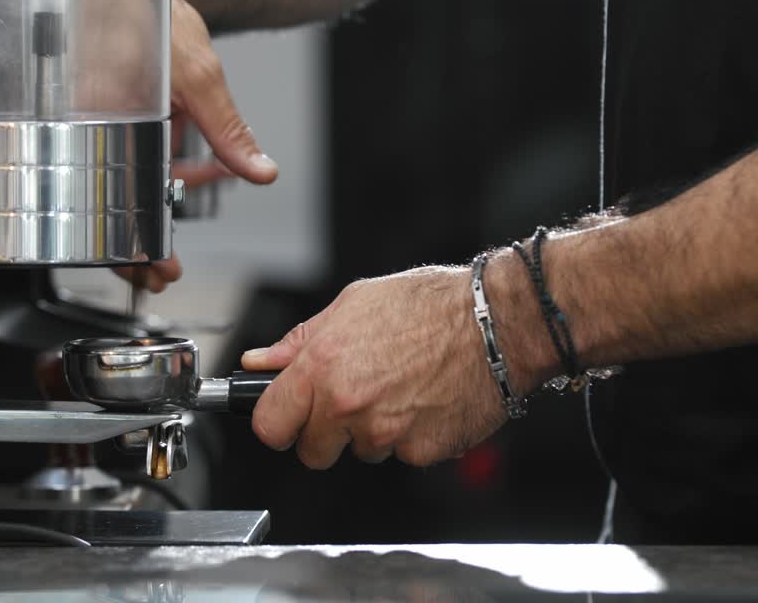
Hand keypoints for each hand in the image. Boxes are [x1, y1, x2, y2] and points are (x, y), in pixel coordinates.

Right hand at [80, 0, 276, 290]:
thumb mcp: (198, 76)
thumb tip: (259, 169)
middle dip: (135, 244)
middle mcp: (100, 131)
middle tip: (156, 277)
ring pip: (126, 185)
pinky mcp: (131, 118)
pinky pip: (144, 157)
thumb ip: (228, 129)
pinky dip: (167, 176)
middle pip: (111, 202)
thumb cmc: (152, 13)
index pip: (108, 200)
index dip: (128, 242)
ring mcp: (114, 127)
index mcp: (101, 125)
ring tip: (165, 253)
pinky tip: (195, 182)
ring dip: (149, 218)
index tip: (150, 268)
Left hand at [240, 266, 512, 468]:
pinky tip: (425, 399)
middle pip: (312, 452)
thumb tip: (260, 361)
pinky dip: (411, 434)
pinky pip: (402, 453)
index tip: (287, 416)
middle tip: (353, 399)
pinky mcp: (421, 451)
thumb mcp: (354, 304)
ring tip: (401, 387)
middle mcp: (349, 405)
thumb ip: (300, 341)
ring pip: (361, 451)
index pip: (269, 425)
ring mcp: (385, 433)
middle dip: (326, 432)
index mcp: (322, 367)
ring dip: (373, 430)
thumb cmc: (432, 306)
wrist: (496, 323)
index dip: (277, 421)